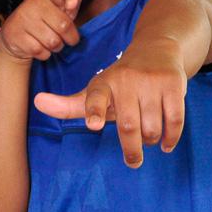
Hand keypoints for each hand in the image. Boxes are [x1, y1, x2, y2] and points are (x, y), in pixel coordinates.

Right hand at [0, 0, 96, 61]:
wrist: (15, 35)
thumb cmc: (47, 17)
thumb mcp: (64, 2)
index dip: (68, 0)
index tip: (72, 2)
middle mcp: (32, 3)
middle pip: (63, 26)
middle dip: (67, 37)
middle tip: (61, 35)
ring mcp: (22, 19)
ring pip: (52, 41)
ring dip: (55, 46)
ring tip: (49, 39)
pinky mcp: (16, 36)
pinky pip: (41, 51)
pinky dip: (44, 53)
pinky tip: (37, 45)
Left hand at [33, 41, 186, 168]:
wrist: (157, 49)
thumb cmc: (120, 81)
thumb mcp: (93, 90)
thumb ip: (68, 105)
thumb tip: (37, 102)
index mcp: (103, 84)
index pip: (95, 97)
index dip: (93, 110)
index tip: (93, 125)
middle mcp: (126, 80)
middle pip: (128, 126)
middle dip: (131, 150)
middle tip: (133, 161)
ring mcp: (150, 81)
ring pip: (151, 127)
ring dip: (150, 141)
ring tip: (148, 140)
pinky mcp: (172, 84)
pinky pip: (174, 120)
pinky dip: (171, 138)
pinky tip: (165, 144)